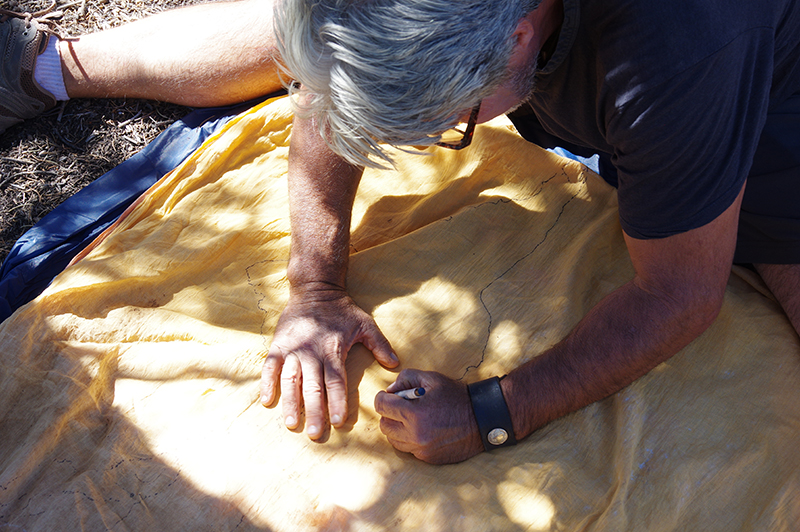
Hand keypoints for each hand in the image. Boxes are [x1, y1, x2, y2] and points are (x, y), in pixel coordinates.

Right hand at [260, 287, 397, 438]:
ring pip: (290, 381)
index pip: (335, 381)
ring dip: (290, 403)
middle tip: (315, 434)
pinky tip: (267, 402)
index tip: (338, 422)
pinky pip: (270, 367)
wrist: (315, 289)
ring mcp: (293, 349)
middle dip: (314, 411)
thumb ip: (380, 344)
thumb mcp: (365, 323)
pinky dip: (267, 384)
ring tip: (292, 424)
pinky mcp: (278, 345)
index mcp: (333, 349)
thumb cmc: (342, 310)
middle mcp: (311, 352)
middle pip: (312, 387)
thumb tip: (395, 364)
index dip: (337, 401)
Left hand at [374, 369, 482, 463]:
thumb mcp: (432, 378)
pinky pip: (409, 449)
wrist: (482, 418)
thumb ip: (406, 378)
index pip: (381, 407)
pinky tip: (423, 429)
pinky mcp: (428, 458)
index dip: (382, 398)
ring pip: (394, 440)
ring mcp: (421, 449)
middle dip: (389, 414)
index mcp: (414, 414)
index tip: (388, 396)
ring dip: (398, 428)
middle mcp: (415, 435)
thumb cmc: (456, 396)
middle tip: (401, 406)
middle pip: (384, 425)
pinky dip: (410, 439)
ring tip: (412, 418)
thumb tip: (390, 390)